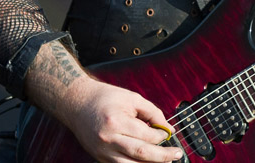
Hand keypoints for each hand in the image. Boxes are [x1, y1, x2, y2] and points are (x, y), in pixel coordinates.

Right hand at [59, 78, 182, 162]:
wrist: (77, 104)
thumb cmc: (105, 98)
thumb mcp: (132, 98)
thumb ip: (152, 113)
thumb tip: (168, 128)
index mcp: (116, 122)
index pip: (146, 135)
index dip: (161, 136)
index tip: (169, 133)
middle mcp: (108, 140)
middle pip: (141, 154)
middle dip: (162, 156)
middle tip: (177, 154)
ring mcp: (103, 152)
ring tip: (166, 162)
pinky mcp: (100, 158)